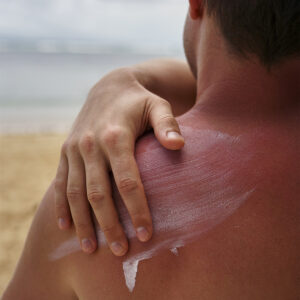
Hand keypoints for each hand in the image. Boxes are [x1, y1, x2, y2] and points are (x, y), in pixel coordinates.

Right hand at [54, 67, 185, 255]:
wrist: (110, 87)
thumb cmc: (139, 101)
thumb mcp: (158, 106)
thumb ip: (167, 125)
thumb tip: (178, 146)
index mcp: (116, 136)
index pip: (128, 182)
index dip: (138, 210)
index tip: (147, 234)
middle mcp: (90, 145)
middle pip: (99, 194)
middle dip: (109, 225)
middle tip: (120, 251)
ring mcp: (74, 149)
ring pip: (75, 193)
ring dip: (83, 223)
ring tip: (91, 249)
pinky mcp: (65, 151)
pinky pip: (59, 183)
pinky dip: (61, 207)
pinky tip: (65, 227)